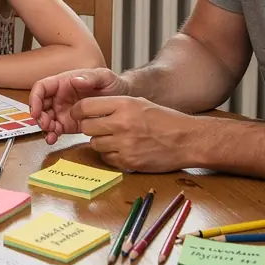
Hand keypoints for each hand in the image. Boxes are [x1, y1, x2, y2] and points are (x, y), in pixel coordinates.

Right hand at [29, 67, 123, 142]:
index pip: (41, 87)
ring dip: (44, 127)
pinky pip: (55, 130)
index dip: (34, 98)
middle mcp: (60, 96)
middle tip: (46, 125)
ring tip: (51, 134)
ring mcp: (63, 111)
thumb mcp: (104, 76)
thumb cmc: (112, 84)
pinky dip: (51, 135)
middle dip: (38, 116)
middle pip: (40, 105)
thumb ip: (90, 77)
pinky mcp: (68, 124)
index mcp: (64, 82)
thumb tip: (75, 80)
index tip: (35, 111)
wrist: (123, 99)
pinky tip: (53, 139)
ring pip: (45, 119)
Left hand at [71, 96, 196, 171]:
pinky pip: (107, 159)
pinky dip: (111, 155)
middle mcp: (121, 124)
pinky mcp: (129, 162)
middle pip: (86, 127)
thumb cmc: (164, 119)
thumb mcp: (138, 102)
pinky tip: (123, 149)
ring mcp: (124, 145)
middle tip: (99, 127)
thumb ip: (114, 104)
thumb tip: (88, 108)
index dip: (77, 111)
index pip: (85, 107)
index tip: (78, 114)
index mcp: (123, 104)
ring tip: (115, 138)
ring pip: (95, 144)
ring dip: (101, 142)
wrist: (187, 140)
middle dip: (89, 127)